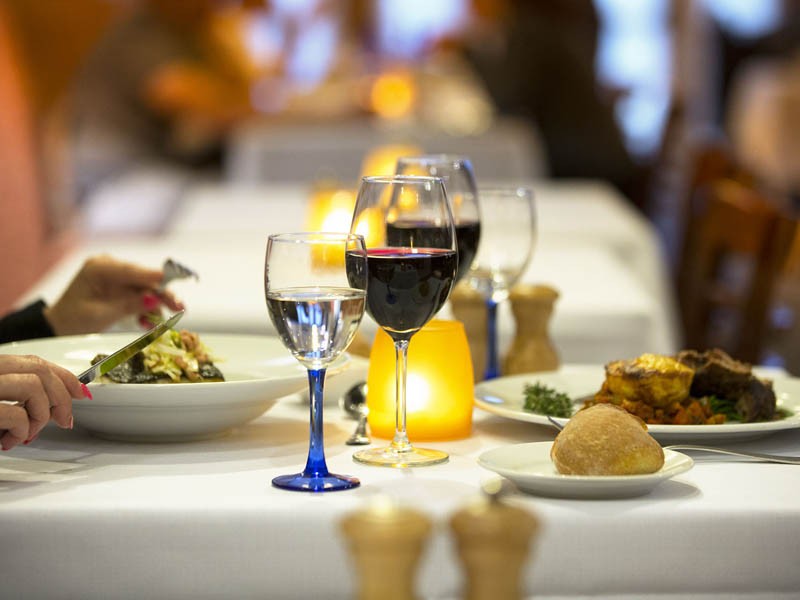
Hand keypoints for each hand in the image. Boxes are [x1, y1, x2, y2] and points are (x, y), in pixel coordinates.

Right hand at [0, 355, 87, 449]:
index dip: (64, 377)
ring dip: (40, 416)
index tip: (81, 392)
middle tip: (64, 421)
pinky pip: (17, 415)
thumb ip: (23, 402)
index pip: (35, 362)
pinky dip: (21, 432)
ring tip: (24, 434)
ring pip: (33, 386)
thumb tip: (58, 409)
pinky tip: (8, 441)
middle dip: (61, 397)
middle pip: (40, 370)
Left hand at [43, 255, 184, 335]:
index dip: (153, 276)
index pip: (131, 270)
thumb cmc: (74, 320)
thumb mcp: (100, 315)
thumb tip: (154, 299)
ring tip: (159, 322)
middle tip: (179, 306)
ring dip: (155, 305)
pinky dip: (146, 309)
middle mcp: (110, 267)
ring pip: (145, 289)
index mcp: (99, 268)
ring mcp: (117, 277)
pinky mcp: (122, 287)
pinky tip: (146, 322)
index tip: (171, 280)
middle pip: (143, 279)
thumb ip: (128, 305)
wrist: (61, 327)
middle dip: (161, 294)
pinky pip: (141, 296)